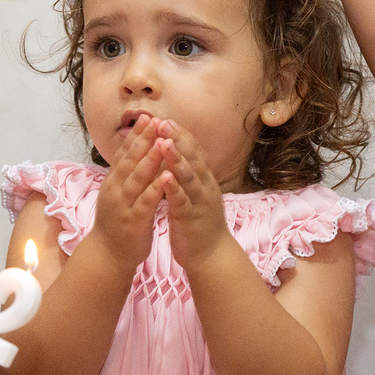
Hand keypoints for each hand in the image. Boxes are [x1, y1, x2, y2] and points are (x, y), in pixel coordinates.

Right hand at [85, 116, 166, 275]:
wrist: (108, 255)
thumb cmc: (118, 223)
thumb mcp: (119, 194)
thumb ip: (126, 175)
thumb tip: (136, 153)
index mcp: (114, 182)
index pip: (124, 153)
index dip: (135, 135)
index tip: (147, 117)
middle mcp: (115, 190)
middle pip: (130, 160)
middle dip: (143, 139)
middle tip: (156, 120)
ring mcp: (123, 205)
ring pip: (137, 177)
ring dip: (150, 158)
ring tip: (163, 141)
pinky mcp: (133, 221)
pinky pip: (146, 201)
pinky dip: (156, 188)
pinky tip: (167, 177)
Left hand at [155, 119, 232, 274]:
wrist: (211, 256)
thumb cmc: (198, 224)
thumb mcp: (194, 195)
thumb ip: (187, 176)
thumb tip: (177, 157)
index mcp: (204, 180)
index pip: (193, 151)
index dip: (180, 135)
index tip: (165, 119)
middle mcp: (205, 187)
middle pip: (193, 158)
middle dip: (178, 139)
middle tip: (163, 121)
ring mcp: (200, 202)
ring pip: (189, 176)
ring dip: (177, 158)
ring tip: (164, 142)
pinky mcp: (192, 219)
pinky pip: (183, 201)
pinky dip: (175, 188)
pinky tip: (164, 177)